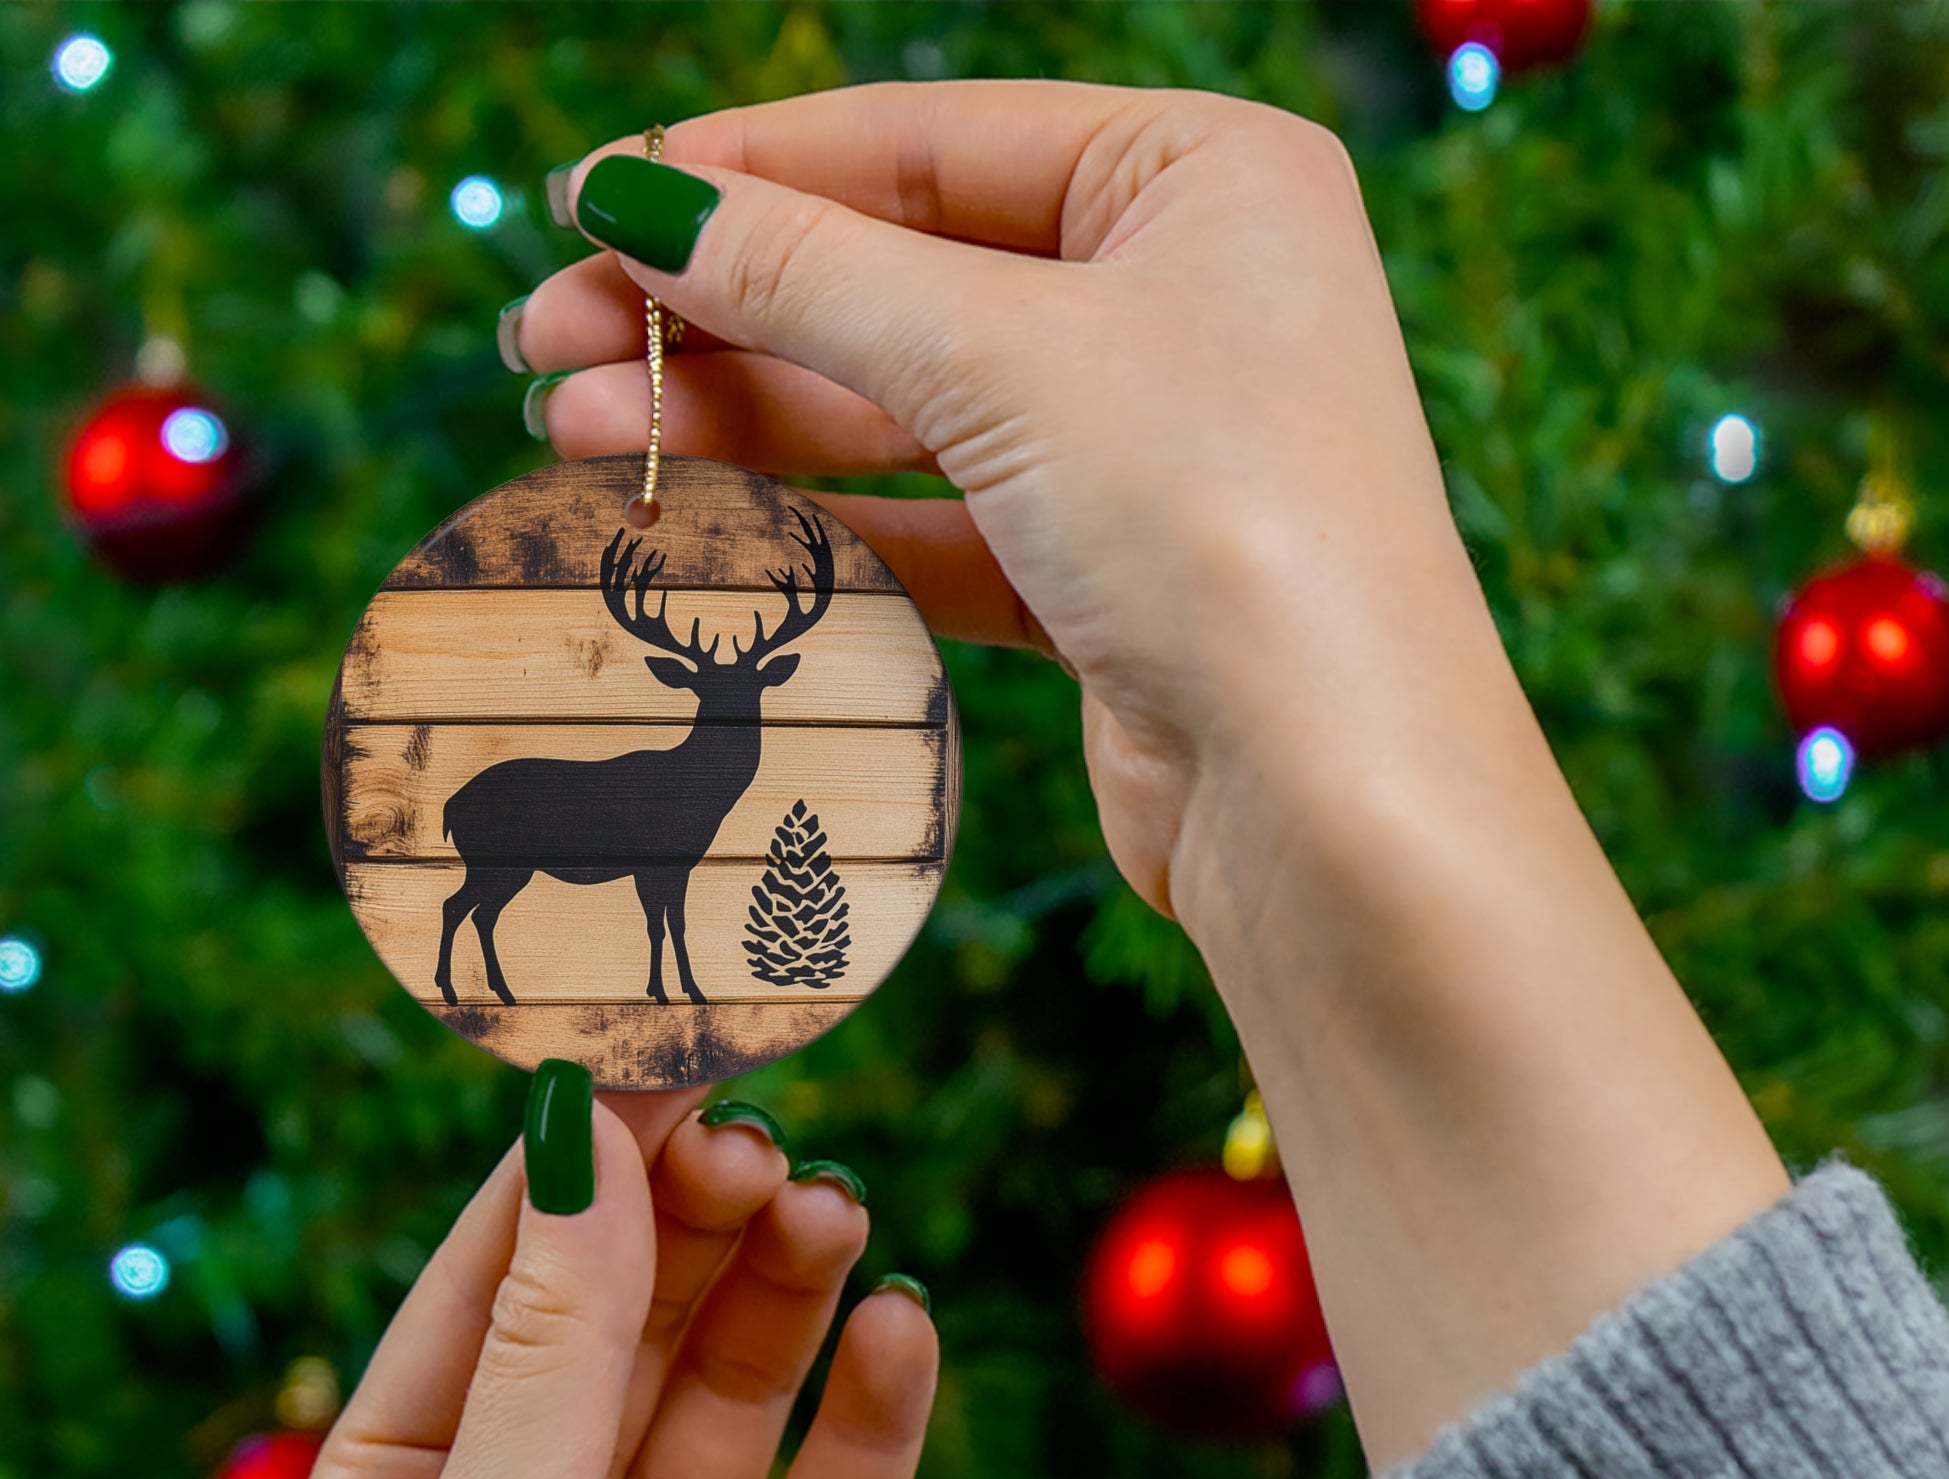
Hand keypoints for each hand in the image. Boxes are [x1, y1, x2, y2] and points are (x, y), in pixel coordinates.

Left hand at [286, 1087, 936, 1478]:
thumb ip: (554, 1341)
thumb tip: (584, 1134)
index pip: (499, 1276)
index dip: (579, 1165)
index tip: (659, 1055)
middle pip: (633, 1314)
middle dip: (695, 1223)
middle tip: (764, 1145)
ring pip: (739, 1385)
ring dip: (788, 1292)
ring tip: (835, 1215)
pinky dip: (874, 1410)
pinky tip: (901, 1332)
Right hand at [515, 80, 1458, 922]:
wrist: (1330, 793)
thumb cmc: (1219, 521)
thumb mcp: (1000, 355)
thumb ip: (809, 274)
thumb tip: (637, 199)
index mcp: (1200, 176)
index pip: (927, 142)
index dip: (746, 171)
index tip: (587, 200)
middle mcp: (1182, 298)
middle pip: (901, 279)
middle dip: (719, 313)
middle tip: (544, 343)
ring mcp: (1145, 446)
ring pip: (906, 412)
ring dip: (744, 424)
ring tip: (578, 438)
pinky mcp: (1108, 579)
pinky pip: (937, 526)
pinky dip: (822, 526)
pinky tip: (698, 523)